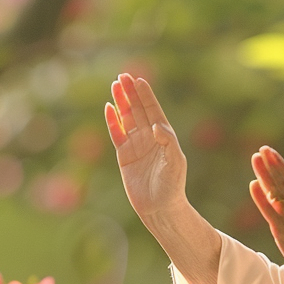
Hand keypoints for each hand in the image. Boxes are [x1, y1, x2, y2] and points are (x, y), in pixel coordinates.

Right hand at [105, 73, 186, 219]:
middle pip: (138, 110)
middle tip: (122, 76)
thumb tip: (157, 126)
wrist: (159, 207)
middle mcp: (149, 137)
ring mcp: (136, 145)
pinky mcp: (124, 156)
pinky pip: (116, 134)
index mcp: (164, 135)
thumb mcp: (175, 162)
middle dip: (130, 93)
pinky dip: (112, 122)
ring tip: (115, 86)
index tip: (138, 80)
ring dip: (121, 102)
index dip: (145, 95)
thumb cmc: (172, 185)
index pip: (153, 110)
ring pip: (126, 119)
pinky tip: (108, 108)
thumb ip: (168, 142)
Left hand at [250, 146, 283, 278]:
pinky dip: (261, 197)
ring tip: (256, 158)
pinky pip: (270, 211)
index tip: (270, 152)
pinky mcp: (283, 229)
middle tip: (262, 148)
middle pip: (283, 180)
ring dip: (265, 173)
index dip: (280, 164)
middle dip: (272, 163)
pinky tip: (253, 185)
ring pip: (276, 190)